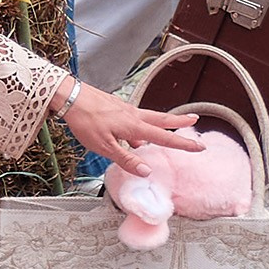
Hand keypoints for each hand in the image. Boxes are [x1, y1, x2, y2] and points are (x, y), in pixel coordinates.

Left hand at [60, 81, 202, 165]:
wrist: (69, 96)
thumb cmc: (85, 121)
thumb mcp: (104, 146)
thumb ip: (125, 159)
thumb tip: (146, 171)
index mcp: (134, 126)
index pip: (164, 137)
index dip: (182, 144)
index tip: (199, 147)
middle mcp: (133, 115)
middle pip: (162, 119)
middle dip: (179, 120)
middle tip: (195, 119)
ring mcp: (124, 109)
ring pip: (148, 116)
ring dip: (161, 121)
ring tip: (168, 126)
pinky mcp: (115, 106)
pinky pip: (133, 116)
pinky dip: (140, 122)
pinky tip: (132, 132)